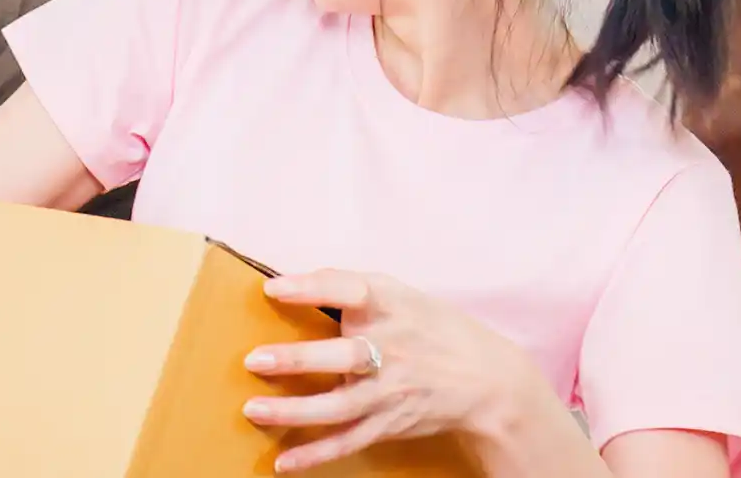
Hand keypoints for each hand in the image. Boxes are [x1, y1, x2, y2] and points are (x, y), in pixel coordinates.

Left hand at [242, 269, 545, 472]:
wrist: (488, 381)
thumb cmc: (431, 327)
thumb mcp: (400, 294)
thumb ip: (348, 287)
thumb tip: (290, 281)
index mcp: (391, 308)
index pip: (351, 292)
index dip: (312, 288)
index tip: (273, 289)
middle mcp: (391, 350)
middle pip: (344, 356)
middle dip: (299, 360)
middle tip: (255, 359)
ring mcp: (389, 392)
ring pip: (339, 407)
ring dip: (294, 411)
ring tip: (253, 409)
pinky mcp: (388, 424)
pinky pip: (347, 442)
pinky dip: (315, 455)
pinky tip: (283, 462)